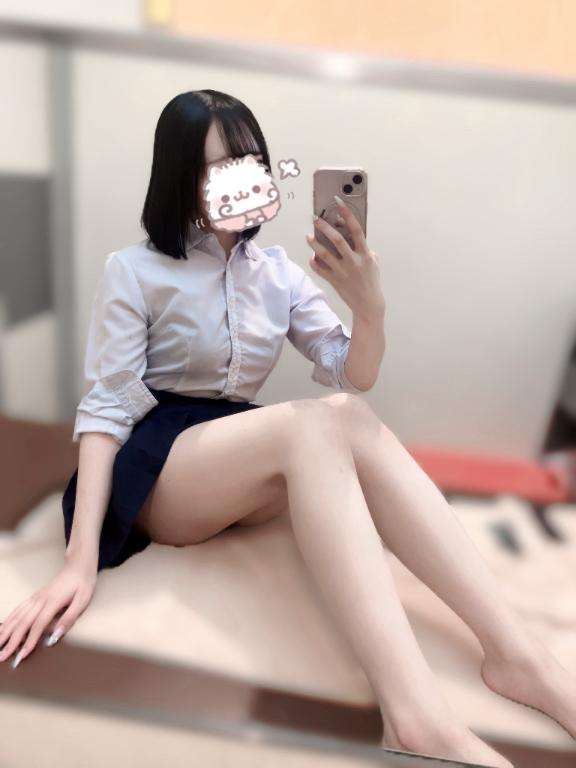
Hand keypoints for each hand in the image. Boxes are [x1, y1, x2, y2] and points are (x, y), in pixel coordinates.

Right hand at [0, 559, 96, 668]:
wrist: (78, 566)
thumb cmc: (83, 584)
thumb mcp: (83, 601)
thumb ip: (69, 618)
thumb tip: (55, 636)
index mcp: (53, 601)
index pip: (38, 625)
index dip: (29, 642)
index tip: (21, 656)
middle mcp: (41, 599)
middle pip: (23, 622)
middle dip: (11, 641)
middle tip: (2, 657)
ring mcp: (36, 597)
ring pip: (17, 616)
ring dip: (6, 631)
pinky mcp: (35, 596)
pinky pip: (19, 609)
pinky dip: (9, 619)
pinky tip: (3, 627)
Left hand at [306, 195, 385, 320]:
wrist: (368, 304)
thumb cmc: (371, 281)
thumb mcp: (374, 262)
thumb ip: (365, 249)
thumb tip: (352, 236)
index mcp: (365, 254)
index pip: (356, 230)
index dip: (347, 214)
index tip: (338, 202)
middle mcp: (354, 262)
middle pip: (337, 240)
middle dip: (325, 227)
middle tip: (316, 218)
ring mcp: (343, 272)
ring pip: (324, 255)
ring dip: (314, 244)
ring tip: (308, 236)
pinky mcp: (335, 281)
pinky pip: (320, 270)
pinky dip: (314, 263)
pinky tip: (311, 257)